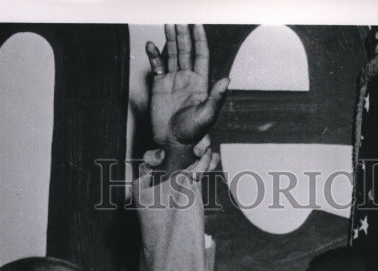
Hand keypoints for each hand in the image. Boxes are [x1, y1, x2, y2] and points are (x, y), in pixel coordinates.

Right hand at [145, 24, 228, 174]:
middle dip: (183, 35)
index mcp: (200, 83)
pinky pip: (157, 66)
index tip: (197, 24)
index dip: (199, 40)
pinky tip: (151, 45)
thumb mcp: (207, 116)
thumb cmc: (192, 134)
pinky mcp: (159, 86)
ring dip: (170, 40)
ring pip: (172, 55)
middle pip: (185, 51)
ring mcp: (173, 81)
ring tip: (169, 24)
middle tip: (179, 20)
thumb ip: (216, 97)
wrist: (173, 144)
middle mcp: (187, 79)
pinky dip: (153, 55)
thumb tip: (226, 80)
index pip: (201, 55)